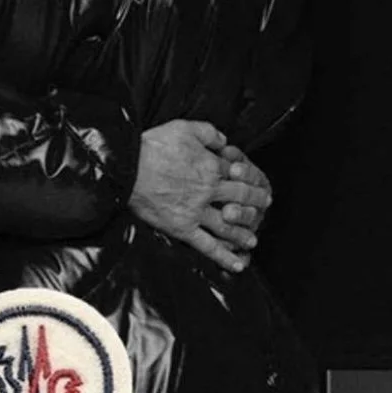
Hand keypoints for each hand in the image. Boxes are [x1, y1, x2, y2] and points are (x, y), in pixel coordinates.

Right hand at [130, 120, 272, 273]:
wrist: (127, 168)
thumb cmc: (152, 146)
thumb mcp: (184, 127)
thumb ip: (209, 133)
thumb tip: (225, 141)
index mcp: (211, 166)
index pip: (241, 175)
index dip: (252, 179)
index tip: (259, 183)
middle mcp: (209, 190)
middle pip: (241, 199)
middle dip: (256, 203)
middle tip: (264, 207)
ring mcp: (197, 212)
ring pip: (229, 226)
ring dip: (244, 234)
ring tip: (252, 240)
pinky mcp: (182, 228)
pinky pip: (207, 246)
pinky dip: (223, 257)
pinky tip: (237, 265)